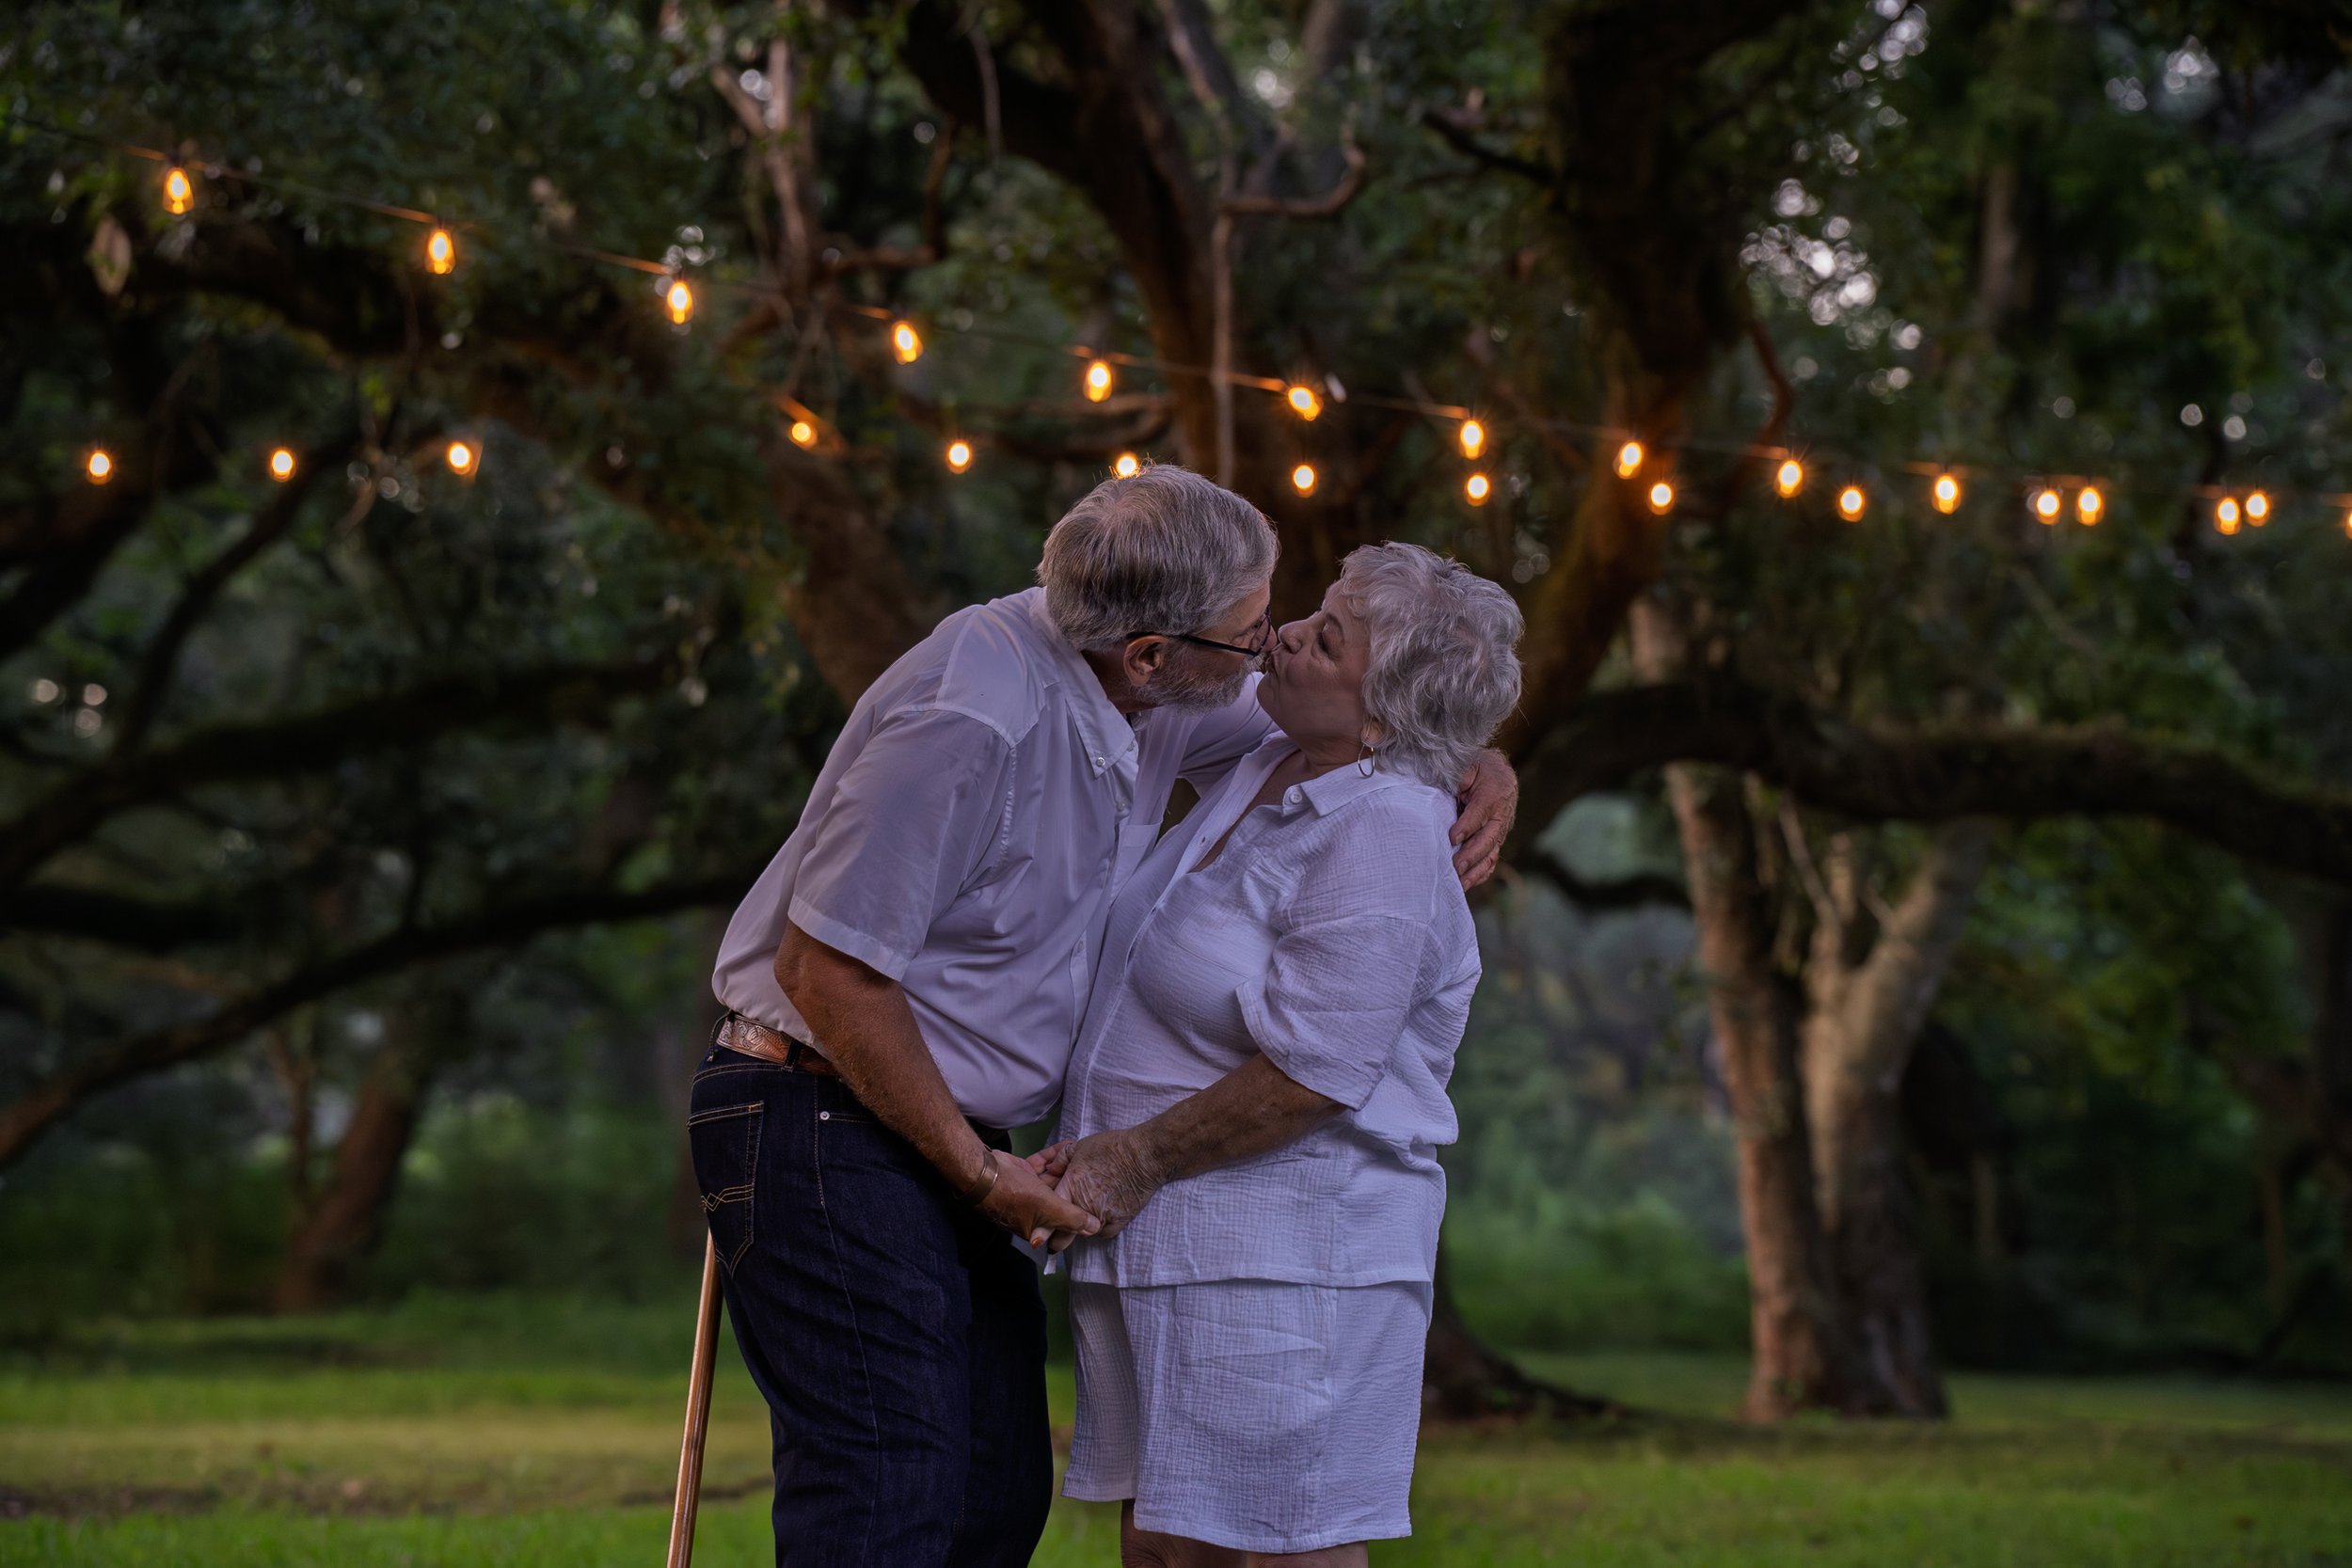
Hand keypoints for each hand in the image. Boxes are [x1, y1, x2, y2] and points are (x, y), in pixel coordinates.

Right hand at [974, 1149, 1101, 1244]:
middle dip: (1074, 1185)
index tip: (1094, 1197)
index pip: (1064, 1221)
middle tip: (1091, 1172)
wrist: (983, 1173)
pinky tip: (1068, 1145)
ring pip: (1052, 1178)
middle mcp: (1033, 1209)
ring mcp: (1027, 1189)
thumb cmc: (1014, 1195)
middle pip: (1060, 1197)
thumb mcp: (1049, 1209)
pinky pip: (1043, 1164)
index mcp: (1039, 1225)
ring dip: (1065, 1167)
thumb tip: (1094, 1229)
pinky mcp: (1022, 1172)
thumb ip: (1072, 1218)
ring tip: (1082, 1156)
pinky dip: (1054, 1156)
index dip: (1079, 1210)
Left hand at [1034, 1128, 1166, 1251]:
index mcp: (1070, 1188)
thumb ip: (1060, 1159)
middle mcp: (1083, 1207)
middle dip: (1057, 1238)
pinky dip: (1099, 1226)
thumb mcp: (1080, 1146)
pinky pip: (1101, 1232)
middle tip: (1058, 1232)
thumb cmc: (1112, 1148)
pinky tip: (1101, 1211)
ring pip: (1082, 1234)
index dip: (1042, 1230)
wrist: (1144, 1156)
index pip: (1049, 1217)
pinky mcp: (1117, 1224)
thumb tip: (1051, 1169)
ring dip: (1080, 1229)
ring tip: (1084, 1214)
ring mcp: (1100, 1218)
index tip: (1038, 1236)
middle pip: (1063, 1238)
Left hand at [1451, 746, 1517, 888]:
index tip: (1452, 838)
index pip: (1480, 812)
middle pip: (1488, 838)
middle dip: (1471, 855)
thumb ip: (1459, 777)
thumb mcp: (1468, 764)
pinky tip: (1466, 883)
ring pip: (1491, 853)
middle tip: (1455, 868)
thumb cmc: (1477, 768)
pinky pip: (1491, 859)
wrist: (1498, 772)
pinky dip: (1481, 873)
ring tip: (1459, 884)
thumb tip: (1451, 790)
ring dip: (1475, 870)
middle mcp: (1501, 815)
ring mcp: (1500, 830)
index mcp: (1493, 793)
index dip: (1466, 826)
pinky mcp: (1496, 840)